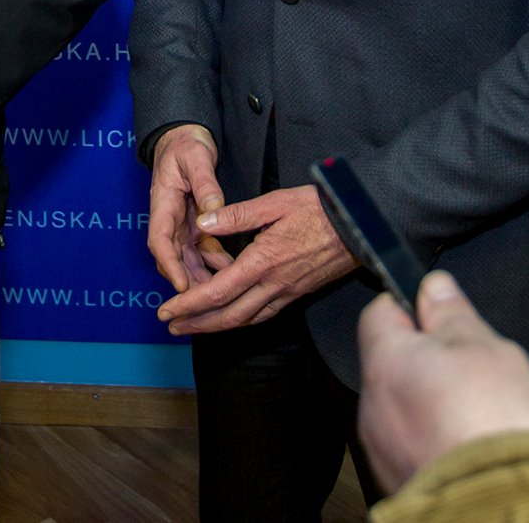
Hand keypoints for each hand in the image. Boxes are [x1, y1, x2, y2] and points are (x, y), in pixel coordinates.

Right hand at [146, 124, 229, 291]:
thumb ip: (205, 185)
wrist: (183, 140)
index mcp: (162, 204)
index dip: (170, 266)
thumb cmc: (185, 146)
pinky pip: (202, 250)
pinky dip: (214, 262)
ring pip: (188, 259)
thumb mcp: (197, 159)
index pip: (159, 241)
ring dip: (202, 276)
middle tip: (209, 299)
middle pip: (172, 258)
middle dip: (188, 281)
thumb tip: (212, 212)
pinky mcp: (194, 226)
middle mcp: (169, 220)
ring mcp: (181, 225)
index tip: (182, 286)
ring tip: (224, 289)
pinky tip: (231, 270)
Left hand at [157, 184, 356, 334]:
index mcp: (263, 261)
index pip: (218, 292)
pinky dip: (242, 319)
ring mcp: (288, 292)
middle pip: (228, 316)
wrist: (361, 224)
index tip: (166, 311)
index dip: (189, 305)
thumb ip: (237, 214)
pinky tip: (232, 315)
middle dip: (196, 324)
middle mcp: (274, 284)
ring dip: (216, 326)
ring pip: (246, 319)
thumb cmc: (320, 208)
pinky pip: (264, 314)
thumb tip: (204, 221)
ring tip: (193, 325)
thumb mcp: (276, 202)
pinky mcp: (298, 292)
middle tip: (171, 326)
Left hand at [357, 271, 528, 492]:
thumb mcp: (482, 344)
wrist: (497, 496)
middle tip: (471, 363)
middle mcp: (373, 405)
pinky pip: (414, 442)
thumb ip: (451, 313)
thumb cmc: (490, 422)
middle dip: (428, 358)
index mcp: (385, 361)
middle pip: (393, 362)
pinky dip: (436, 437)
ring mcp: (384, 445)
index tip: (439, 311)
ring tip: (476, 407)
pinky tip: (469, 439)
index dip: (411, 306)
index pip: (379, 312)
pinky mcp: (401, 476)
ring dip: (432, 400)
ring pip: (404, 405)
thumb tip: (435, 287)